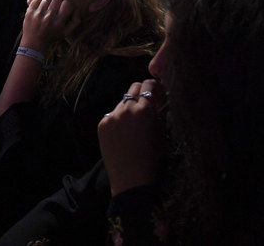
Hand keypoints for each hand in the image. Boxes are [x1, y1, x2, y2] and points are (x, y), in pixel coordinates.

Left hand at [21, 0, 80, 52]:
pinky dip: (40, 2)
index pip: (67, 4)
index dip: (67, 5)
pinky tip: (41, 8)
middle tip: (55, 9)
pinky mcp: (29, 12)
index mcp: (58, 22)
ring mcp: (38, 14)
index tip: (64, 9)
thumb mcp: (66, 32)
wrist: (34, 42)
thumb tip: (76, 9)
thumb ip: (76, 21)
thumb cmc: (52, 36)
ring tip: (47, 9)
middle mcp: (48, 18)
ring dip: (49, 3)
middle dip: (58, 3)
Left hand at [98, 79, 165, 195]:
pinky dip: (119, 118)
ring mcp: (112, 115)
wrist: (130, 178)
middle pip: (134, 87)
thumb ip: (159, 111)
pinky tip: (124, 133)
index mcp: (144, 110)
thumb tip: (159, 97)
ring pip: (123, 101)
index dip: (155, 86)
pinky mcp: (102, 124)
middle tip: (147, 103)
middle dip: (142, 92)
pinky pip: (113, 114)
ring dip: (130, 106)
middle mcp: (126, 108)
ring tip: (134, 124)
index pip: (149, 84)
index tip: (158, 91)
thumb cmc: (151, 157)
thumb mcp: (161, 132)